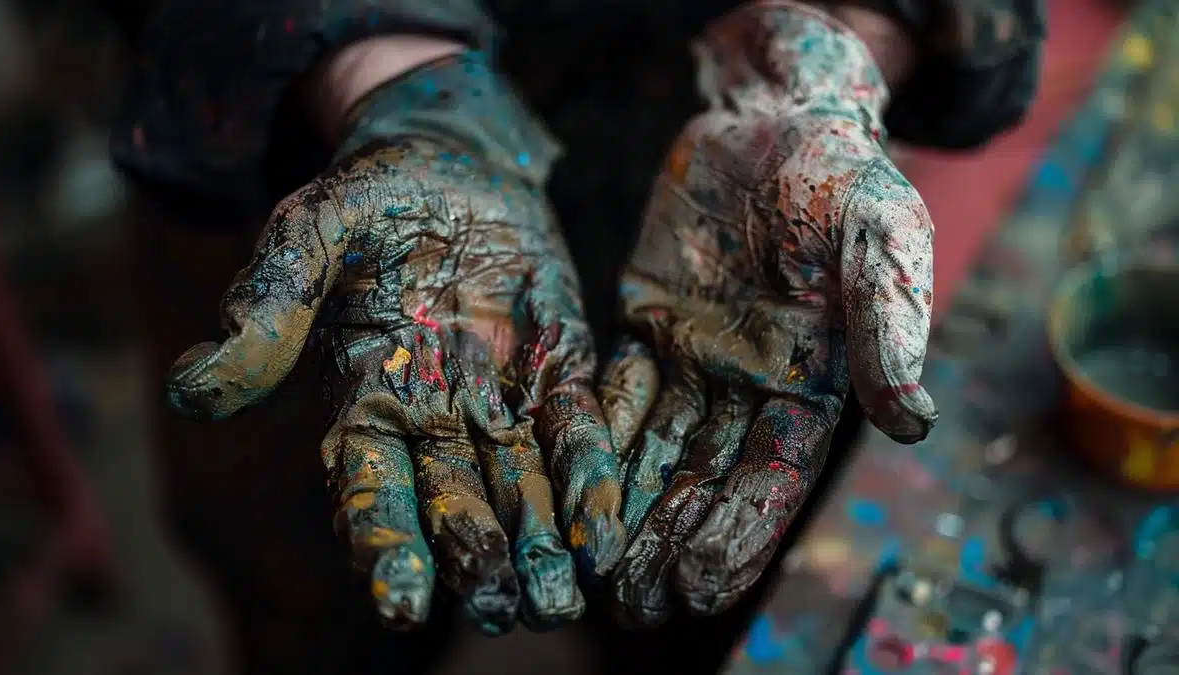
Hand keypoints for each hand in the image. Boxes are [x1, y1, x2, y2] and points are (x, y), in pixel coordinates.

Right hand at [164, 54, 625, 633]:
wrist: (446, 163)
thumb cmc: (364, 202)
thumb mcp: (306, 235)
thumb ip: (265, 307)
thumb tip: (189, 389)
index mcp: (363, 403)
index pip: (368, 489)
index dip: (384, 546)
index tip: (403, 606)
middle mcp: (433, 421)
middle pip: (456, 505)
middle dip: (480, 561)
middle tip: (507, 611)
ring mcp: (501, 402)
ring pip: (523, 487)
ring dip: (544, 543)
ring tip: (564, 600)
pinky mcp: (560, 372)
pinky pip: (578, 432)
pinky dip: (593, 480)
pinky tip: (610, 532)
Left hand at [600, 2, 936, 625]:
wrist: (775, 118)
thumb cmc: (843, 177)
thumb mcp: (882, 241)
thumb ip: (888, 327)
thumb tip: (915, 422)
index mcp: (810, 384)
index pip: (770, 478)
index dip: (735, 534)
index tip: (694, 585)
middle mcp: (746, 386)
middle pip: (701, 478)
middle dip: (666, 540)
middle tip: (628, 604)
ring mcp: (692, 358)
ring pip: (651, 447)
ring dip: (622, 506)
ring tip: (588, 569)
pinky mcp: (643, 322)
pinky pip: (609, 388)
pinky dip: (586, 435)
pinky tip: (558, 480)